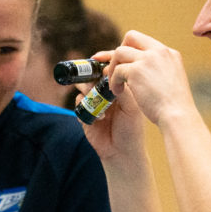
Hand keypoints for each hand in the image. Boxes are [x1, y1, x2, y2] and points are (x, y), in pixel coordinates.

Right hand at [74, 49, 149, 166]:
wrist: (123, 153)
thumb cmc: (132, 129)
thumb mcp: (131, 106)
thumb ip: (123, 87)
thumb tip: (109, 70)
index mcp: (119, 88)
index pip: (108, 68)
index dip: (102, 61)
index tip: (98, 58)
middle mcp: (105, 94)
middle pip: (92, 75)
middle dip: (90, 73)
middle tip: (94, 77)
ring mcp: (94, 103)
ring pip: (83, 87)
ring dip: (88, 89)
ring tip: (97, 98)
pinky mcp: (85, 114)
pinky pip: (78, 103)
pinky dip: (85, 106)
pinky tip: (100, 117)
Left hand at [107, 30, 197, 128]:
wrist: (177, 116)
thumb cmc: (174, 107)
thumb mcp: (171, 81)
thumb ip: (158, 70)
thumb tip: (140, 71)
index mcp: (170, 53)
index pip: (145, 41)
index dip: (131, 49)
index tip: (123, 61)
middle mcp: (160, 51)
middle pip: (131, 36)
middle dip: (119, 50)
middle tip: (114, 68)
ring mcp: (148, 59)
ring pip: (120, 52)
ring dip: (114, 67)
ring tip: (114, 84)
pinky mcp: (136, 71)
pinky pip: (117, 70)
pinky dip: (113, 81)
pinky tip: (117, 92)